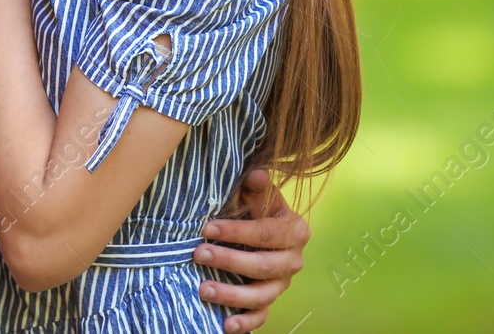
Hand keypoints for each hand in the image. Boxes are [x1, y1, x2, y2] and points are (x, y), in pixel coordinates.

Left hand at [193, 169, 309, 332]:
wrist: (262, 229)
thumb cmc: (256, 209)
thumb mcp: (256, 195)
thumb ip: (256, 187)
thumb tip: (256, 174)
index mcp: (294, 230)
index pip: (266, 234)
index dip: (237, 232)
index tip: (207, 229)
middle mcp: (293, 260)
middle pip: (262, 266)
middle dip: (229, 261)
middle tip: (199, 254)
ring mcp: (282, 284)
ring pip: (260, 295)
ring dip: (231, 295)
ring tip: (203, 290)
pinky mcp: (270, 301)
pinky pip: (261, 316)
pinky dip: (245, 323)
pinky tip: (225, 325)